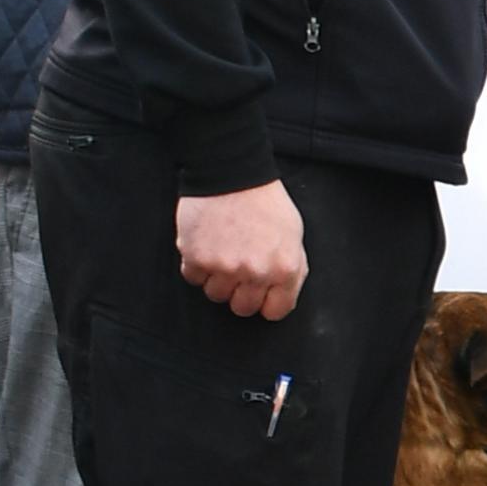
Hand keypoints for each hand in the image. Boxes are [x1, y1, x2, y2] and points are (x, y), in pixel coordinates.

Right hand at [175, 183, 304, 318]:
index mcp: (284, 268)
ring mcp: (224, 267)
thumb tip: (282, 292)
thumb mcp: (293, 235)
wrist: (230, 173)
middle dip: (240, 292)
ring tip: (221, 251)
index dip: (266, 302)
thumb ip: (291, 267)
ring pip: (215, 295)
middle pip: (242, 308)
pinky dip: (196, 265)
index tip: (260, 293)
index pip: (275, 311)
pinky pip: (193, 278)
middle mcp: (255, 272)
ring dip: (216, 278)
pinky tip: (205, 244)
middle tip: (237, 269)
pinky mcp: (196, 258)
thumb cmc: (263, 201)